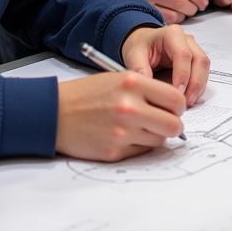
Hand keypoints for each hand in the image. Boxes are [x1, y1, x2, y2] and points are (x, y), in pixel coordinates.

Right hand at [55, 72, 184, 161]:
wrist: (54, 113)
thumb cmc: (87, 94)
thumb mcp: (119, 79)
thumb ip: (148, 90)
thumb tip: (175, 108)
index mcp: (133, 83)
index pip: (176, 99)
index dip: (178, 106)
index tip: (173, 108)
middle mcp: (130, 107)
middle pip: (174, 125)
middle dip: (173, 125)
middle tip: (164, 122)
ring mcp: (122, 132)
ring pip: (160, 140)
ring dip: (155, 135)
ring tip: (139, 127)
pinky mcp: (114, 151)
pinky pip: (141, 151)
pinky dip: (138, 145)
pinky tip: (125, 136)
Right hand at [118, 0, 207, 23]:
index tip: (204, 2)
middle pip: (182, 2)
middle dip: (193, 8)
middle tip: (196, 9)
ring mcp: (144, 3)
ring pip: (175, 15)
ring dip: (184, 16)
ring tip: (183, 12)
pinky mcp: (141, 16)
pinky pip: (165, 22)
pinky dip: (174, 21)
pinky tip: (173, 17)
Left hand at [121, 25, 209, 103]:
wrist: (144, 42)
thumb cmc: (141, 46)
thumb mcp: (134, 54)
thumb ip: (139, 68)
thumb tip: (147, 85)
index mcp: (172, 34)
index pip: (183, 54)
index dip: (183, 74)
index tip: (177, 92)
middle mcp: (187, 39)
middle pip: (200, 60)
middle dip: (195, 83)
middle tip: (185, 101)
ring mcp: (194, 48)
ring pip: (204, 66)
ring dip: (199, 86)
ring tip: (189, 102)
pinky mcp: (196, 59)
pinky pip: (203, 72)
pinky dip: (198, 86)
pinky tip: (190, 97)